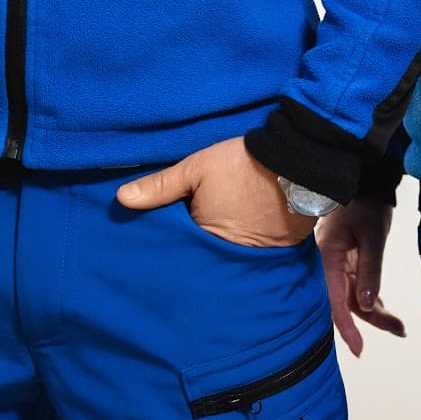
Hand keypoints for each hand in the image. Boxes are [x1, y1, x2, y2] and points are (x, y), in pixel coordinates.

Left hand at [116, 137, 315, 247]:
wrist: (298, 163)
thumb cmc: (244, 164)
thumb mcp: (196, 168)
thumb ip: (160, 186)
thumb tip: (121, 199)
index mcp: (204, 239)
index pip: (177, 249)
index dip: (168, 241)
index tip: (157, 236)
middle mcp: (227, 254)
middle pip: (200, 256)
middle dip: (190, 249)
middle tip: (179, 239)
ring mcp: (252, 254)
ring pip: (223, 255)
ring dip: (215, 248)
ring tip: (205, 237)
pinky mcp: (274, 249)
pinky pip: (247, 253)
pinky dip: (239, 245)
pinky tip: (235, 232)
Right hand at [318, 201, 406, 354]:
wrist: (365, 182)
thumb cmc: (366, 205)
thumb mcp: (372, 236)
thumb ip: (370, 271)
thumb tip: (369, 305)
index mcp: (327, 257)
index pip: (335, 301)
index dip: (347, 327)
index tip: (359, 349)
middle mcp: (328, 265)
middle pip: (346, 303)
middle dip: (370, 321)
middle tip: (399, 330)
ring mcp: (337, 265)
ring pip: (353, 298)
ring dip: (375, 313)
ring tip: (399, 327)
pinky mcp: (346, 263)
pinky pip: (357, 289)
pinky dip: (372, 301)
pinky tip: (387, 313)